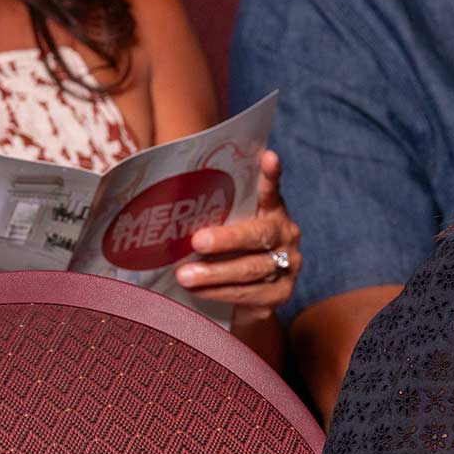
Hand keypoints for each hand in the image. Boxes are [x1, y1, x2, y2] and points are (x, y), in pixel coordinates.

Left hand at [177, 150, 301, 326]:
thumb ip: (214, 212)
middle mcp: (286, 236)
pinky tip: (198, 293)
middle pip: (259, 236)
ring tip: (184, 276)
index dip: (271, 176)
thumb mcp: (225, 227)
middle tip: (197, 241)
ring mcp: (288, 266)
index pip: (272, 191)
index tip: (268, 158)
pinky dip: (220, 294)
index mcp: (273, 212)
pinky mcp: (280, 296)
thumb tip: (165, 196)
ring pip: (252, 270)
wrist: (247, 296)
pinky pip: (249, 295)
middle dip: (227, 239)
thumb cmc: (227, 253)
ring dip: (215, 274)